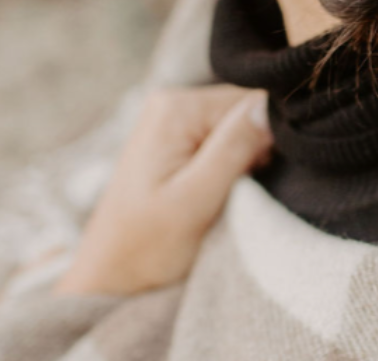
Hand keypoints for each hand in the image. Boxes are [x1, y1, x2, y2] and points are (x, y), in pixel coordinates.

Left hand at [54, 84, 271, 296]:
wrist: (111, 276)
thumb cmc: (146, 246)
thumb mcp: (195, 201)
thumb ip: (233, 149)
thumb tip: (266, 105)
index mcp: (176, 108)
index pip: (249, 101)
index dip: (265, 138)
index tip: (255, 175)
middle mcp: (173, 102)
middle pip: (242, 111)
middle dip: (252, 148)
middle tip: (238, 190)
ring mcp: (172, 119)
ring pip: (236, 126)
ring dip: (242, 158)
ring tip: (225, 192)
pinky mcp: (176, 138)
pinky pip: (221, 138)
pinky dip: (230, 163)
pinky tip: (219, 188)